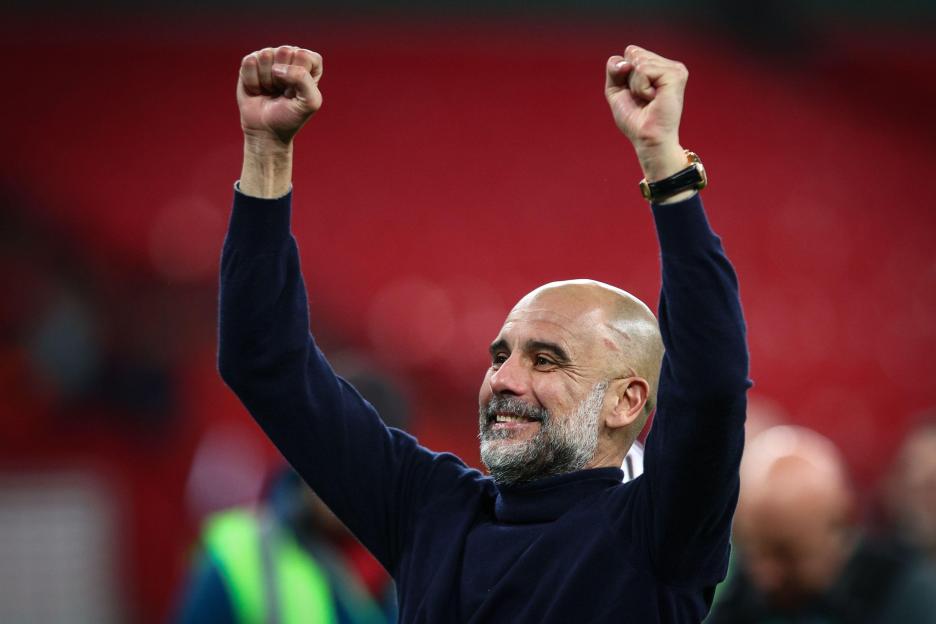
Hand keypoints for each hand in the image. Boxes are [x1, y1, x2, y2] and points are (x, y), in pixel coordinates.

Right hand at [237, 45, 322, 146]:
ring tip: (270, 91)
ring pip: (265, 56)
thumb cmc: (290, 117)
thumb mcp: (309, 103)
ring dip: (266, 80)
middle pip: (284, 51)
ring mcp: (269, 57)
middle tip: (282, 92)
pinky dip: (252, 82)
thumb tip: (277, 68)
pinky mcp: (251, 62)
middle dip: (281, 78)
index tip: (296, 92)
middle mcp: (289, 56)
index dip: (299, 75)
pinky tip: (258, 90)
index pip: (305, 56)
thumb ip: (303, 80)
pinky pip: (249, 63)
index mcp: (309, 63)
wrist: (266, 130)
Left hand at [605, 46, 688, 181]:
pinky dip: (640, 88)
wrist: (646, 138)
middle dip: (629, 79)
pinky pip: (643, 70)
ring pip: (638, 61)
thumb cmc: (634, 118)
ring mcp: (674, 69)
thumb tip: (627, 61)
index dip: (623, 74)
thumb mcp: (616, 89)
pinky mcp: (675, 74)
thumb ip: (614, 68)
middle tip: (642, 98)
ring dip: (635, 85)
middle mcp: (668, 65)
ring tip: (648, 100)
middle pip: (633, 53)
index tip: (635, 93)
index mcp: (657, 66)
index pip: (630, 52)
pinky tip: (652, 99)